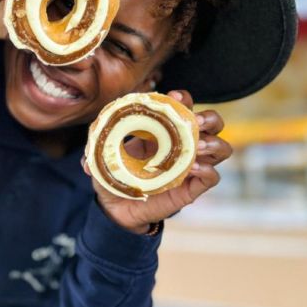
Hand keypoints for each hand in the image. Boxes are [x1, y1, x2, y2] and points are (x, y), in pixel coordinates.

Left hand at [83, 90, 232, 233]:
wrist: (116, 209)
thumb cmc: (114, 176)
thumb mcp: (102, 157)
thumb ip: (95, 148)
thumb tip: (86, 156)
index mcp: (165, 130)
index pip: (185, 107)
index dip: (184, 99)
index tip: (174, 97)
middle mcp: (183, 145)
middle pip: (213, 123)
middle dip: (210, 117)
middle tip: (197, 122)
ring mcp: (191, 166)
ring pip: (221, 148)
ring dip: (214, 143)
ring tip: (198, 146)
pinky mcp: (192, 188)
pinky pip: (212, 177)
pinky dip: (207, 170)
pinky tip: (192, 167)